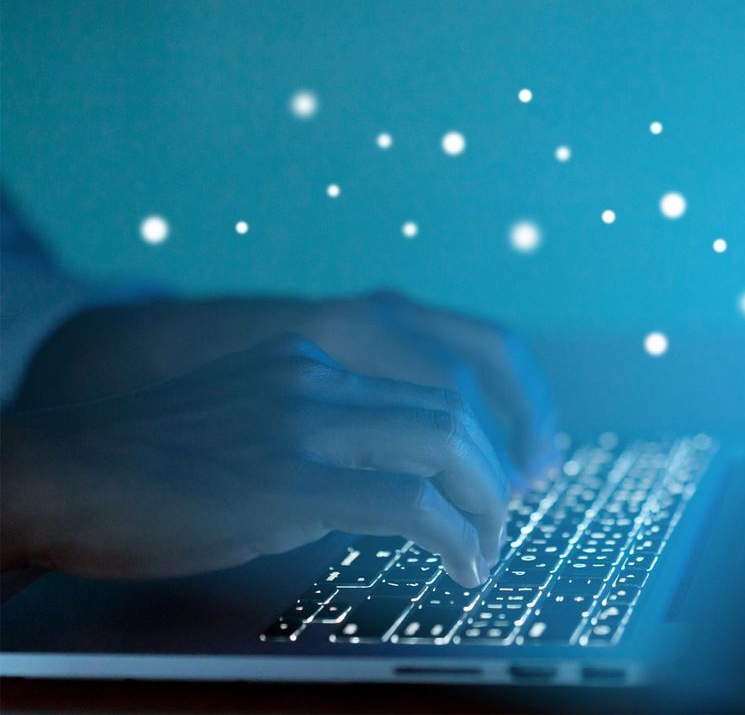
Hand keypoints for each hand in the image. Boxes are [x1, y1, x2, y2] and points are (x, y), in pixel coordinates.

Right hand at [1, 335, 505, 585]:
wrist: (63, 471)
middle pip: (451, 409)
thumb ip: (316, 425)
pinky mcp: (288, 482)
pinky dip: (453, 536)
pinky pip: (407, 502)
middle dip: (496, 470)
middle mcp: (317, 375)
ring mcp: (303, 423)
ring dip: (486, 502)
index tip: (500, 472)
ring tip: (489, 547)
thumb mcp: (249, 416)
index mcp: (312, 354)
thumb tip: (383, 475)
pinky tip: (462, 566)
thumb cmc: (150, 461)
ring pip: (443, 445)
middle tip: (504, 518)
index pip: (432, 376)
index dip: (484, 429)